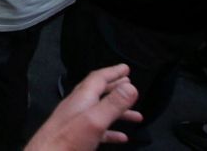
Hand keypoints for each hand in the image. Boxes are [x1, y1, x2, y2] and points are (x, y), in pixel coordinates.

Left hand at [24, 64, 141, 149]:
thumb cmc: (69, 139)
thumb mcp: (95, 120)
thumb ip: (113, 104)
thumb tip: (131, 86)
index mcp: (82, 98)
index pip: (98, 78)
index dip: (113, 72)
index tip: (126, 68)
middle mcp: (78, 106)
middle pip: (98, 92)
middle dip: (115, 87)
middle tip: (130, 84)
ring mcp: (77, 121)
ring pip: (100, 111)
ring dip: (118, 111)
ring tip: (137, 115)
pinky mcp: (77, 136)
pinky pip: (98, 130)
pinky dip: (112, 130)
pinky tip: (122, 137)